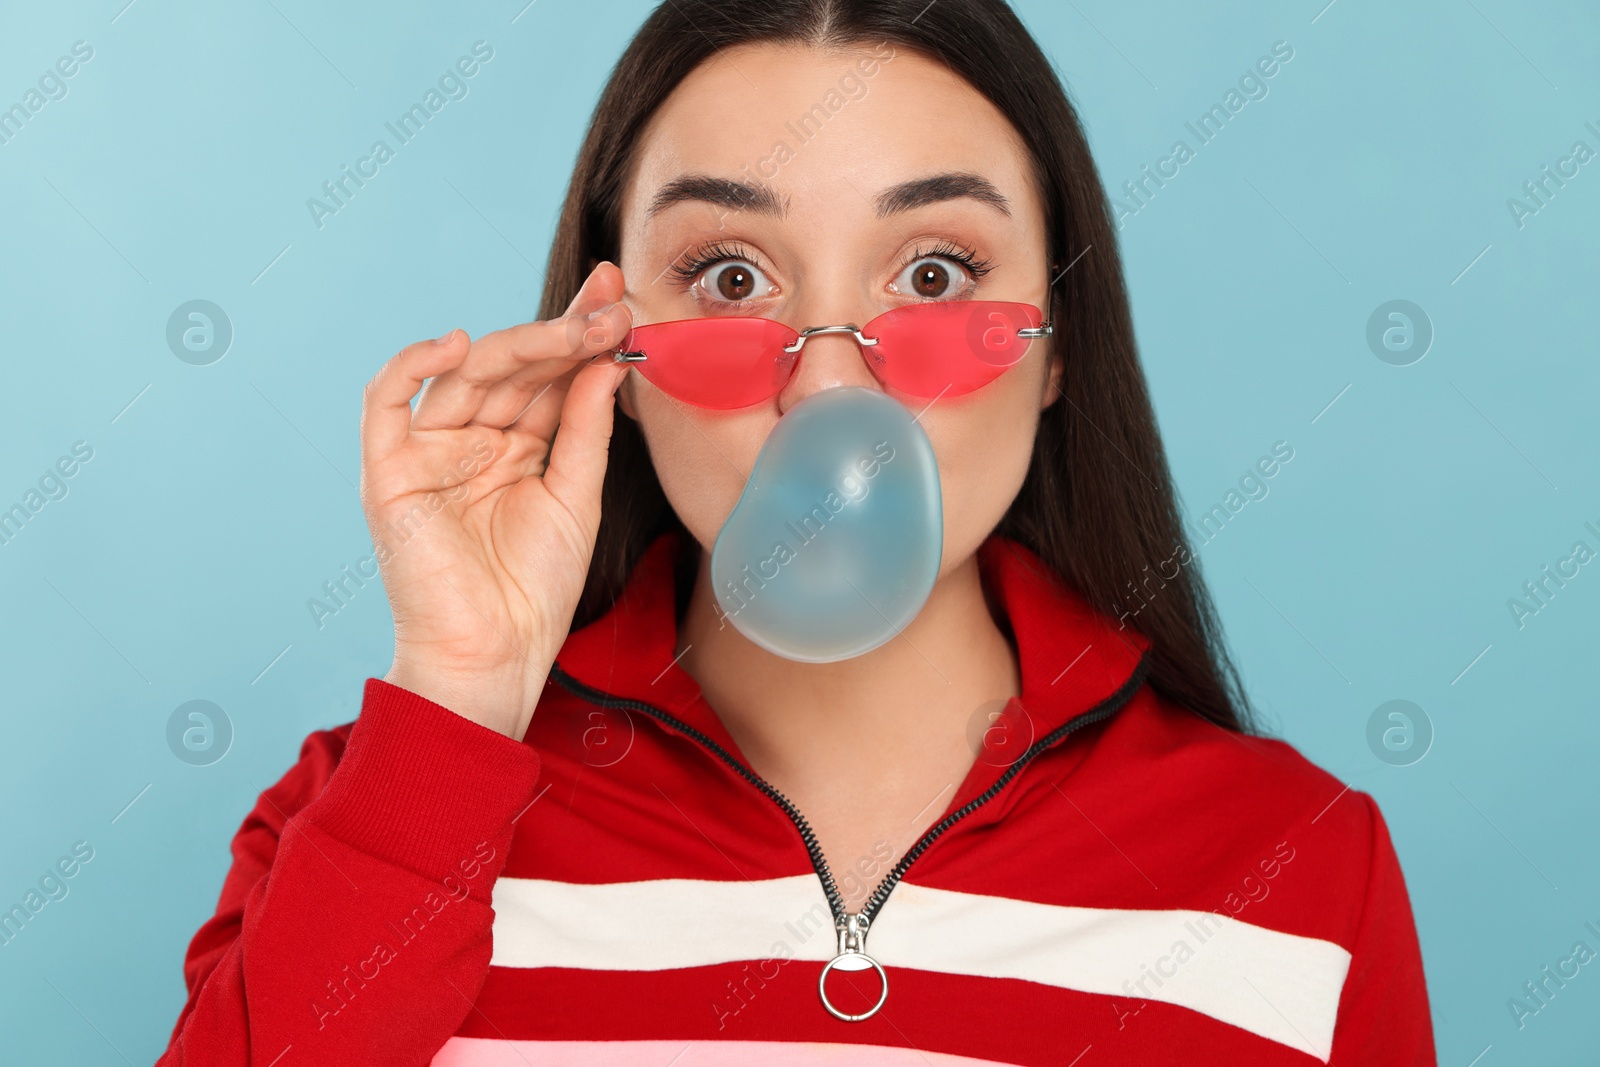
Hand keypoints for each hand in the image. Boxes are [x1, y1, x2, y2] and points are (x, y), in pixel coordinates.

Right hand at [359, 262, 632, 739]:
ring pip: (466, 376)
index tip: (619, 297)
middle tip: (611, 307)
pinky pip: (385, 402)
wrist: (494, 655)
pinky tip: (459, 344)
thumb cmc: (534, 590)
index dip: (579, 336)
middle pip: (512, 369)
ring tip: (576, 328)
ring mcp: (427, 453)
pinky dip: (412, 365)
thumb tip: (608, 359)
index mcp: (515, 446)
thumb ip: (586, 427)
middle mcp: (470, 441)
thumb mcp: (577, 496)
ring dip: (521, 345)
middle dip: (562, 334)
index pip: (547, 376)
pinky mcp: (388, 473)